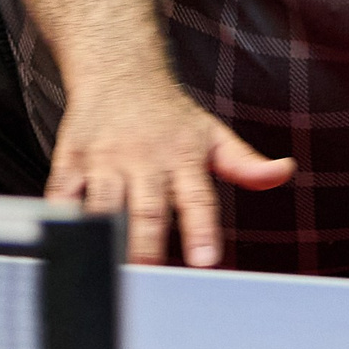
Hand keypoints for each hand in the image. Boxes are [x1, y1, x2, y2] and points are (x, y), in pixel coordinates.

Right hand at [46, 75, 295, 264]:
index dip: (201, 230)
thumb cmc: (169, 114)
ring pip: (103, 207)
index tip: (205, 261)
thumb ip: (245, 164)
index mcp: (183, 156)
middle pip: (146, 210)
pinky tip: (68, 245)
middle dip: (146, 246)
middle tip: (149, 279)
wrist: (118, 69)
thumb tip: (284, 171)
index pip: (197, 198)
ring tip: (111, 275)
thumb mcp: (212, 135)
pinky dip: (63, 220)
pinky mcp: (71, 159)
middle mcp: (144, 158)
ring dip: (106, 241)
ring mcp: (105, 159)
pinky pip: (63, 195)